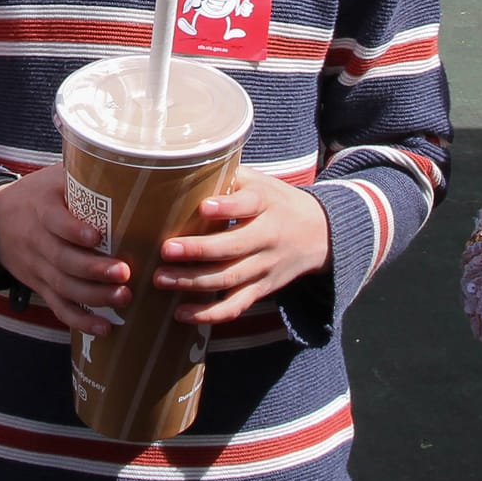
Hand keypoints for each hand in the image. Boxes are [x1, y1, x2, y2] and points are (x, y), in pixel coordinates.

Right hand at [0, 167, 129, 334]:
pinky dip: (80, 320)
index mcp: (41, 209)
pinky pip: (58, 306)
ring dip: (93, 296)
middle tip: (124, 273)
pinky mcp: (40, 284)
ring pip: (63, 286)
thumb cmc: (35, 194)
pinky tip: (105, 327)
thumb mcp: (52, 177)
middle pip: (62, 259)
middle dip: (93, 269)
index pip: (54, 221)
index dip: (74, 230)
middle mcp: (37, 240)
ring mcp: (37, 267)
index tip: (97, 235)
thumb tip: (130, 164)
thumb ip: (82, 173)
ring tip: (123, 297)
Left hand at [155, 169, 329, 323]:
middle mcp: (268, 237)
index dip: (227, 206)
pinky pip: (236, 305)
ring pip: (230, 278)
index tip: (204, 207)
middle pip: (234, 247)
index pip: (249, 204)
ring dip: (194, 282)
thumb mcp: (260, 182)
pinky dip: (209, 314)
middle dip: (198, 250)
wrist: (320, 233)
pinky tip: (181, 314)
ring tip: (161, 279)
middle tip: (165, 249)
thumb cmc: (275, 201)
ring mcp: (266, 266)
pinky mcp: (263, 289)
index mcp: (266, 204)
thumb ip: (228, 176)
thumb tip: (184, 166)